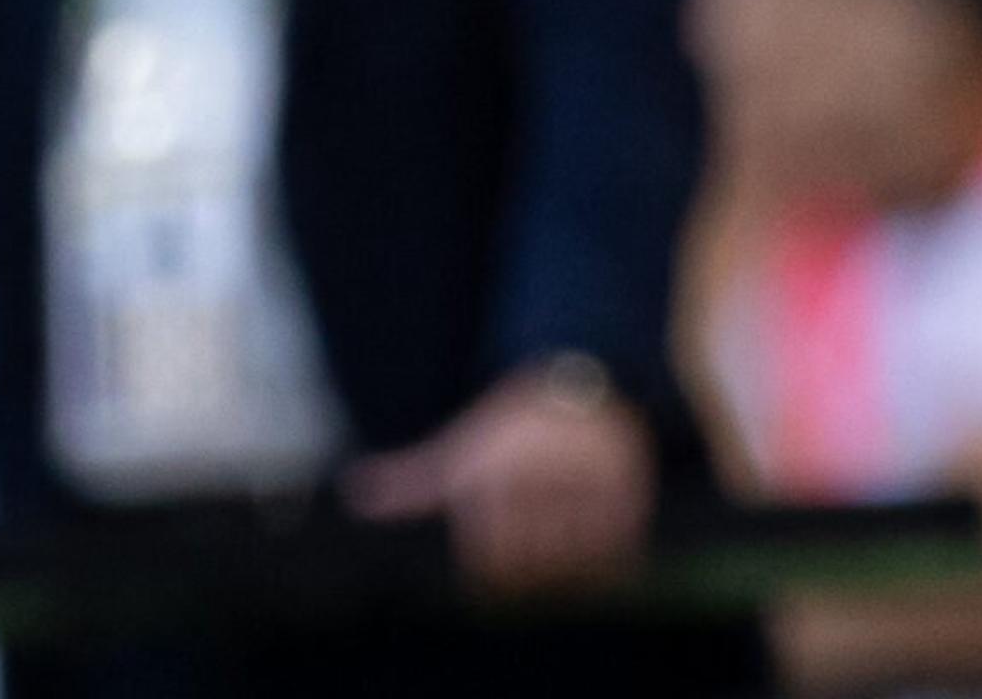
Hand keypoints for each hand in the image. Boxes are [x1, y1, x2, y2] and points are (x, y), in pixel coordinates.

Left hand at [344, 364, 652, 594]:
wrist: (579, 385)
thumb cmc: (508, 430)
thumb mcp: (457, 450)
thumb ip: (408, 481)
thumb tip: (353, 495)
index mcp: (492, 470)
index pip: (491, 555)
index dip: (490, 581)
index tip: (491, 595)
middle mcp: (539, 476)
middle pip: (534, 564)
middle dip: (531, 584)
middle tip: (530, 593)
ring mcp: (587, 486)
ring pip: (577, 564)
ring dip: (570, 583)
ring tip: (560, 582)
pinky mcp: (628, 495)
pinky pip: (618, 556)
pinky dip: (607, 574)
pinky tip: (594, 573)